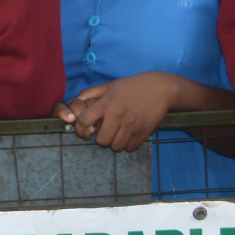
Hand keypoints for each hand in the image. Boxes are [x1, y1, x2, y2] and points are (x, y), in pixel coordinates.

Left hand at [56, 74, 177, 152]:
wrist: (161, 88)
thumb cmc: (132, 86)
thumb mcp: (109, 86)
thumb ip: (90, 94)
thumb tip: (73, 102)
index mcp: (106, 103)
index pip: (84, 121)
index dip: (80, 130)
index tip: (85, 133)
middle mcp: (117, 115)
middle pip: (101, 141)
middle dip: (102, 139)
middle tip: (107, 133)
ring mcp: (132, 124)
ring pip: (116, 147)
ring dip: (115, 144)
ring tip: (118, 135)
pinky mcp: (145, 131)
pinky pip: (131, 148)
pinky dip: (128, 145)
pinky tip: (129, 137)